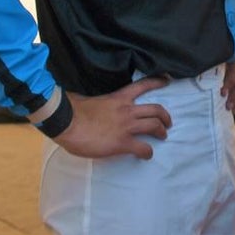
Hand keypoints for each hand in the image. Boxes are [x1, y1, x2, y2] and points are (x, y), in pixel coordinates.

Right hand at [54, 76, 171, 160]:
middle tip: (167, 122)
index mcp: (119, 97)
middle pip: (155, 109)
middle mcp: (127, 110)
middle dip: (165, 116)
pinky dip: (148, 152)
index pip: (143, 85)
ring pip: (154, 126)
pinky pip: (142, 148)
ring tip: (163, 136)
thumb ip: (96, 101)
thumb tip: (85, 102)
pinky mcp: (122, 142)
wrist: (67, 122)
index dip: (158, 81)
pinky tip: (147, 155)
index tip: (167, 80)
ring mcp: (126, 126)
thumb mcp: (89, 98)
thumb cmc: (73, 110)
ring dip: (161, 131)